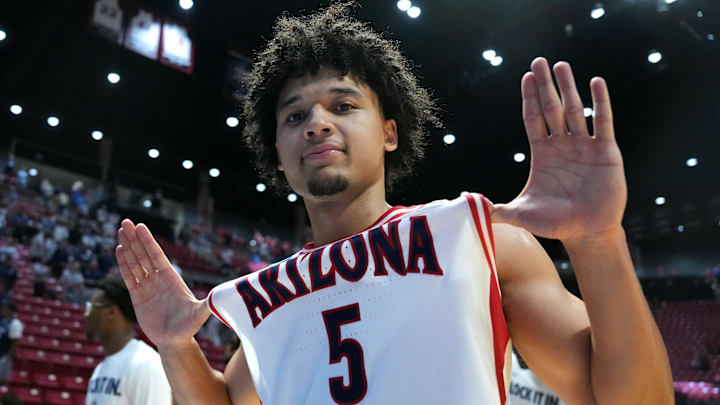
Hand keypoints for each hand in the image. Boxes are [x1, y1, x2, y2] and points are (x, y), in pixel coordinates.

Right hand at [115, 219, 209, 349]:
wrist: (174, 340)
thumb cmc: (188, 327)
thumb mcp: (199, 315)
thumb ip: (206, 306)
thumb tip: (218, 299)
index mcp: (171, 278)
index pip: (157, 256)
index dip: (148, 242)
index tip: (141, 227)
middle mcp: (158, 279)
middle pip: (144, 254)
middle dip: (135, 239)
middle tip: (126, 222)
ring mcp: (147, 286)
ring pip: (136, 262)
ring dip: (128, 247)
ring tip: (122, 230)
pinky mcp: (137, 296)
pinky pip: (129, 276)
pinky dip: (123, 264)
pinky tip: (119, 250)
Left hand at [489, 57, 626, 243]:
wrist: (588, 232)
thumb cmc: (555, 224)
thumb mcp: (522, 214)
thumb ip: (497, 210)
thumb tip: (469, 207)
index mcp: (542, 154)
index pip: (533, 119)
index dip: (529, 98)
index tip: (526, 77)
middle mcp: (562, 145)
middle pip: (551, 108)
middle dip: (545, 85)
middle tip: (539, 61)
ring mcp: (584, 146)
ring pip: (575, 110)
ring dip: (569, 87)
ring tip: (561, 65)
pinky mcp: (606, 151)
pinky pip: (602, 121)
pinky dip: (600, 102)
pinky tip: (595, 82)